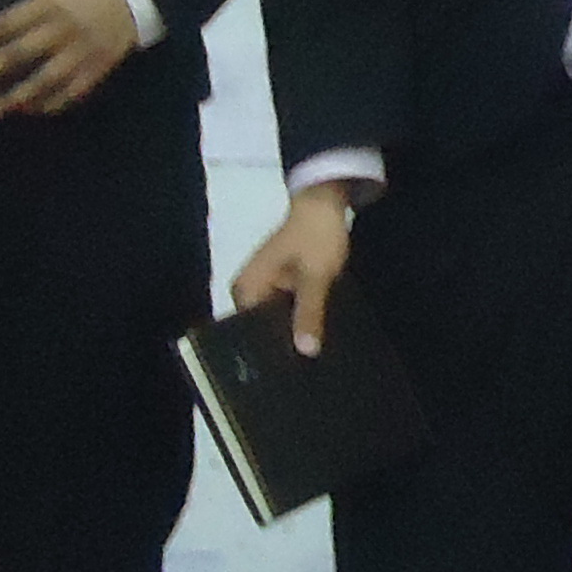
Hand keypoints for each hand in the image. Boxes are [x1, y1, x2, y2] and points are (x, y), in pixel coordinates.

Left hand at [0, 0, 139, 117]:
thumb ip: (30, 9)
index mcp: (48, 4)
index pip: (2, 26)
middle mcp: (62, 30)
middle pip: (17, 54)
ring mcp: (82, 52)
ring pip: (43, 81)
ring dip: (15, 99)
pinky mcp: (98, 68)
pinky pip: (71, 93)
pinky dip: (49, 105)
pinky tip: (31, 112)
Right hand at [232, 183, 358, 354]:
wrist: (326, 203)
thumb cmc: (315, 236)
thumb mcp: (315, 277)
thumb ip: (309, 313)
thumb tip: (306, 351)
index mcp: (246, 290)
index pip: (251, 333)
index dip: (272, 350)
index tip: (292, 367)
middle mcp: (248, 292)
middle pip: (265, 328)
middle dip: (287, 342)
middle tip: (309, 362)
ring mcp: (265, 289)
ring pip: (279, 320)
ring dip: (296, 330)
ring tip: (316, 350)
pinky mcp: (280, 285)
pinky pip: (288, 309)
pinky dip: (301, 316)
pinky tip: (317, 331)